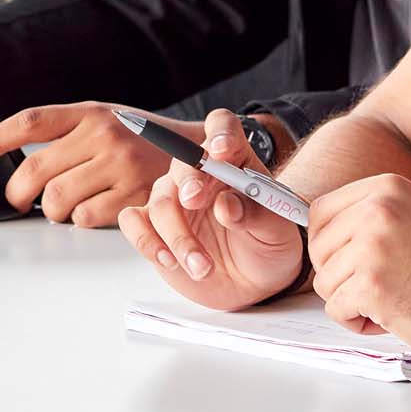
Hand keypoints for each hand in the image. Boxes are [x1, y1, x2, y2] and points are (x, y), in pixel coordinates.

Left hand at [0, 101, 175, 225]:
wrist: (195, 153)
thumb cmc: (142, 139)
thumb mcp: (108, 119)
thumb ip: (67, 133)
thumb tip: (15, 157)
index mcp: (92, 112)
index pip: (32, 121)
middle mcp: (104, 134)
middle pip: (34, 170)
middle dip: (18, 193)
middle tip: (19, 199)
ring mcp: (120, 165)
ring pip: (55, 200)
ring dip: (51, 210)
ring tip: (63, 204)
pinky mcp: (133, 195)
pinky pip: (84, 218)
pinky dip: (81, 219)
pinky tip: (94, 206)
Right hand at [118, 108, 303, 309]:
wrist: (252, 282)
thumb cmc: (267, 245)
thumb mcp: (277, 231)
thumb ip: (256, 214)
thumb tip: (227, 205)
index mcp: (235, 159)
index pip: (223, 128)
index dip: (220, 133)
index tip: (221, 149)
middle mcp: (200, 172)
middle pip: (185, 160)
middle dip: (189, 179)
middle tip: (194, 199)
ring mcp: (174, 198)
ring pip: (162, 201)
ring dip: (178, 235)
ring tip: (202, 266)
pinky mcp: (154, 225)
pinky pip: (133, 221)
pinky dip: (147, 241)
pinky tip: (169, 260)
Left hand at [309, 174, 410, 360]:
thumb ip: (371, 214)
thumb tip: (320, 231)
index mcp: (386, 186)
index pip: (320, 211)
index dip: (328, 244)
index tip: (349, 261)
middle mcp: (376, 208)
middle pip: (317, 248)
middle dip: (339, 275)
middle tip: (378, 285)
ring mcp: (373, 245)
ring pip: (324, 282)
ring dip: (350, 301)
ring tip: (390, 298)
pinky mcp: (371, 284)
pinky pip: (336, 310)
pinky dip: (358, 322)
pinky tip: (391, 314)